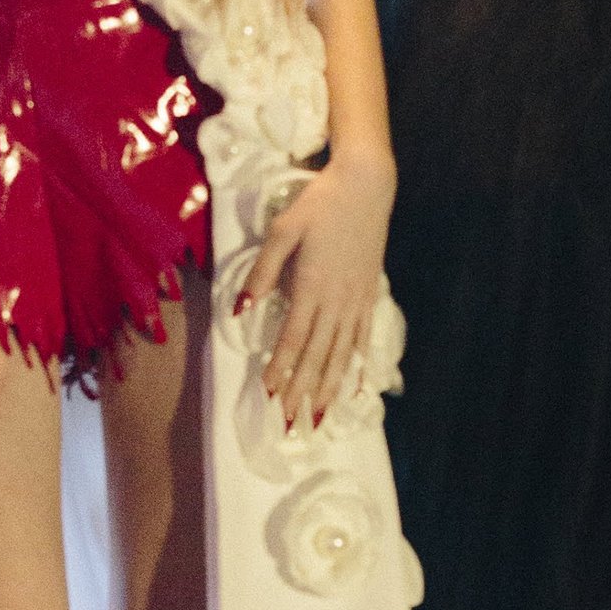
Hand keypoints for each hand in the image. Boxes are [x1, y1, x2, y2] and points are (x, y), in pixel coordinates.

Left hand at [239, 148, 394, 427]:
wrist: (365, 186)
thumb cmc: (319, 204)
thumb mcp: (282, 230)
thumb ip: (262, 270)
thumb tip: (241, 309)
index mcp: (311, 285)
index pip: (293, 338)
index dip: (281, 369)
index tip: (269, 395)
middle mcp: (336, 300)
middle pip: (318, 355)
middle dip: (303, 391)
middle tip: (292, 423)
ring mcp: (356, 300)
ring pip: (342, 353)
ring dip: (330, 387)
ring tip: (320, 416)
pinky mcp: (369, 295)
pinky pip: (364, 338)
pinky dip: (358, 365)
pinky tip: (357, 386)